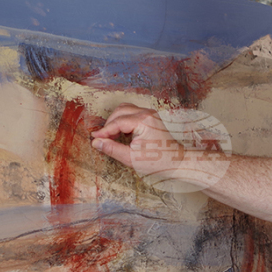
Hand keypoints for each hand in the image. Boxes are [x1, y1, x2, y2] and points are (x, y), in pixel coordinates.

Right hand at [91, 103, 228, 192]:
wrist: (176, 161)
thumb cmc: (157, 161)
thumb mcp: (131, 158)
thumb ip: (112, 149)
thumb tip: (96, 142)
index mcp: (143, 121)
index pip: (117, 122)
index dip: (104, 131)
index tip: (94, 138)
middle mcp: (147, 113)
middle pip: (120, 111)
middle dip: (109, 125)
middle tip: (103, 139)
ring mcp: (150, 114)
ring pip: (125, 109)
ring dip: (116, 121)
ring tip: (112, 136)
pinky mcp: (151, 117)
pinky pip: (132, 113)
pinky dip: (123, 120)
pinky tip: (122, 134)